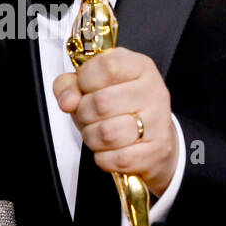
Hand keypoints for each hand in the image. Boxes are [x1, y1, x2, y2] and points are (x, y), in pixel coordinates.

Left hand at [52, 48, 178, 195]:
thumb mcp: (94, 86)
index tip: (84, 88)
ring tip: (97, 133)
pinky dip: (104, 157)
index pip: (107, 67)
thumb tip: (67, 101)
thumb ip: (70, 85)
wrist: (153, 138)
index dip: (85, 80)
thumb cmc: (120, 108)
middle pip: (101, 103)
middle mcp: (153, 91)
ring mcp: (158, 121)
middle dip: (83, 114)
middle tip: (88, 116)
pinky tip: (110, 149)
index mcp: (139, 67)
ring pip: (107, 133)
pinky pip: (116, 158)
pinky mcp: (157, 150)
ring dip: (92, 137)